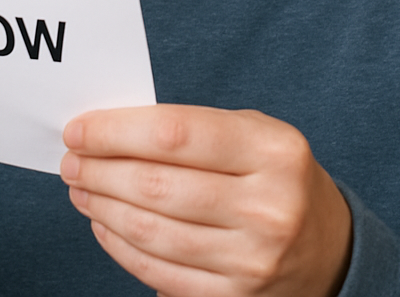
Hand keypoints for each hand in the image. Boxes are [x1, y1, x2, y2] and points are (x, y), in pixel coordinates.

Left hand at [60, 105, 351, 296]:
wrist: (328, 248)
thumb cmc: (275, 175)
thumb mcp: (253, 134)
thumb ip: (192, 129)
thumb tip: (110, 131)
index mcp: (273, 150)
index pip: (175, 134)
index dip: (116, 131)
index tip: (79, 128)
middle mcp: (267, 207)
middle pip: (156, 185)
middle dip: (100, 169)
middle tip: (71, 158)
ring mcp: (252, 260)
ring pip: (151, 231)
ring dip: (102, 207)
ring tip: (80, 187)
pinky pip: (158, 271)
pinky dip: (119, 245)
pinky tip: (103, 223)